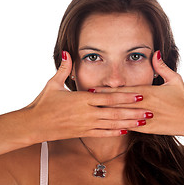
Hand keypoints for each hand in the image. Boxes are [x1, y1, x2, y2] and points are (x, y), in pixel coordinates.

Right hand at [21, 51, 150, 142]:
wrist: (33, 124)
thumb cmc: (42, 103)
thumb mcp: (53, 83)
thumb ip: (64, 68)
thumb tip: (66, 51)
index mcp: (81, 99)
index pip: (108, 97)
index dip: (125, 96)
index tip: (140, 94)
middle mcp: (86, 113)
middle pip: (114, 112)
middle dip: (134, 111)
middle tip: (150, 110)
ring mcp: (85, 124)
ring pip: (111, 124)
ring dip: (129, 122)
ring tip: (143, 121)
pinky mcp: (82, 133)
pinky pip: (101, 133)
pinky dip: (114, 132)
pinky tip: (125, 130)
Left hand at [93, 51, 183, 141]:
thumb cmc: (183, 98)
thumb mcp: (174, 79)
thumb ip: (162, 66)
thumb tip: (155, 52)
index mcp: (149, 92)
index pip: (123, 91)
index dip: (107, 90)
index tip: (93, 90)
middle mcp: (145, 105)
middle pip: (119, 103)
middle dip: (102, 102)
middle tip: (86, 102)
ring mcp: (146, 118)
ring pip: (122, 116)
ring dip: (107, 114)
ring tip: (92, 113)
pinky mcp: (148, 129)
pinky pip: (130, 127)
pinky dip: (118, 126)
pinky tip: (107, 126)